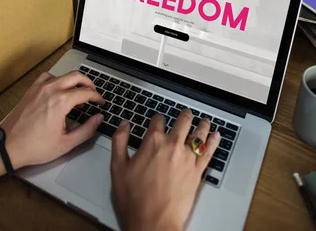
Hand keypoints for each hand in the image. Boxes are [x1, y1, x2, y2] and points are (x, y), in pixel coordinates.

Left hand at [2, 71, 103, 168]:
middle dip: (89, 83)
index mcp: (60, 102)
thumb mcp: (66, 144)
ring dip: (74, 81)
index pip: (86, 92)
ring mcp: (40, 87)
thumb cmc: (34, 147)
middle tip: (94, 94)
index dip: (97, 97)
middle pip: (77, 76)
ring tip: (78, 93)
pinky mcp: (32, 89)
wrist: (8, 145)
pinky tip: (59, 89)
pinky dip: (58, 80)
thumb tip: (98, 119)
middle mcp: (51, 90)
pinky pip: (49, 77)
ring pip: (63, 75)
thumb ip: (87, 130)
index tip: (100, 103)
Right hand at [111, 110, 219, 230]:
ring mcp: (187, 158)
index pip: (158, 120)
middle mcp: (172, 145)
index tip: (158, 119)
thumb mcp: (118, 167)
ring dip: (201, 125)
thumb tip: (124, 124)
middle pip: (182, 122)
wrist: (154, 221)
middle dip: (184, 116)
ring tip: (203, 121)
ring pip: (198, 134)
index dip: (158, 118)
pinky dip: (213, 142)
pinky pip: (208, 152)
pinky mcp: (197, 172)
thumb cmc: (135, 198)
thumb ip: (119, 141)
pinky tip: (216, 136)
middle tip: (186, 114)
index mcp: (152, 141)